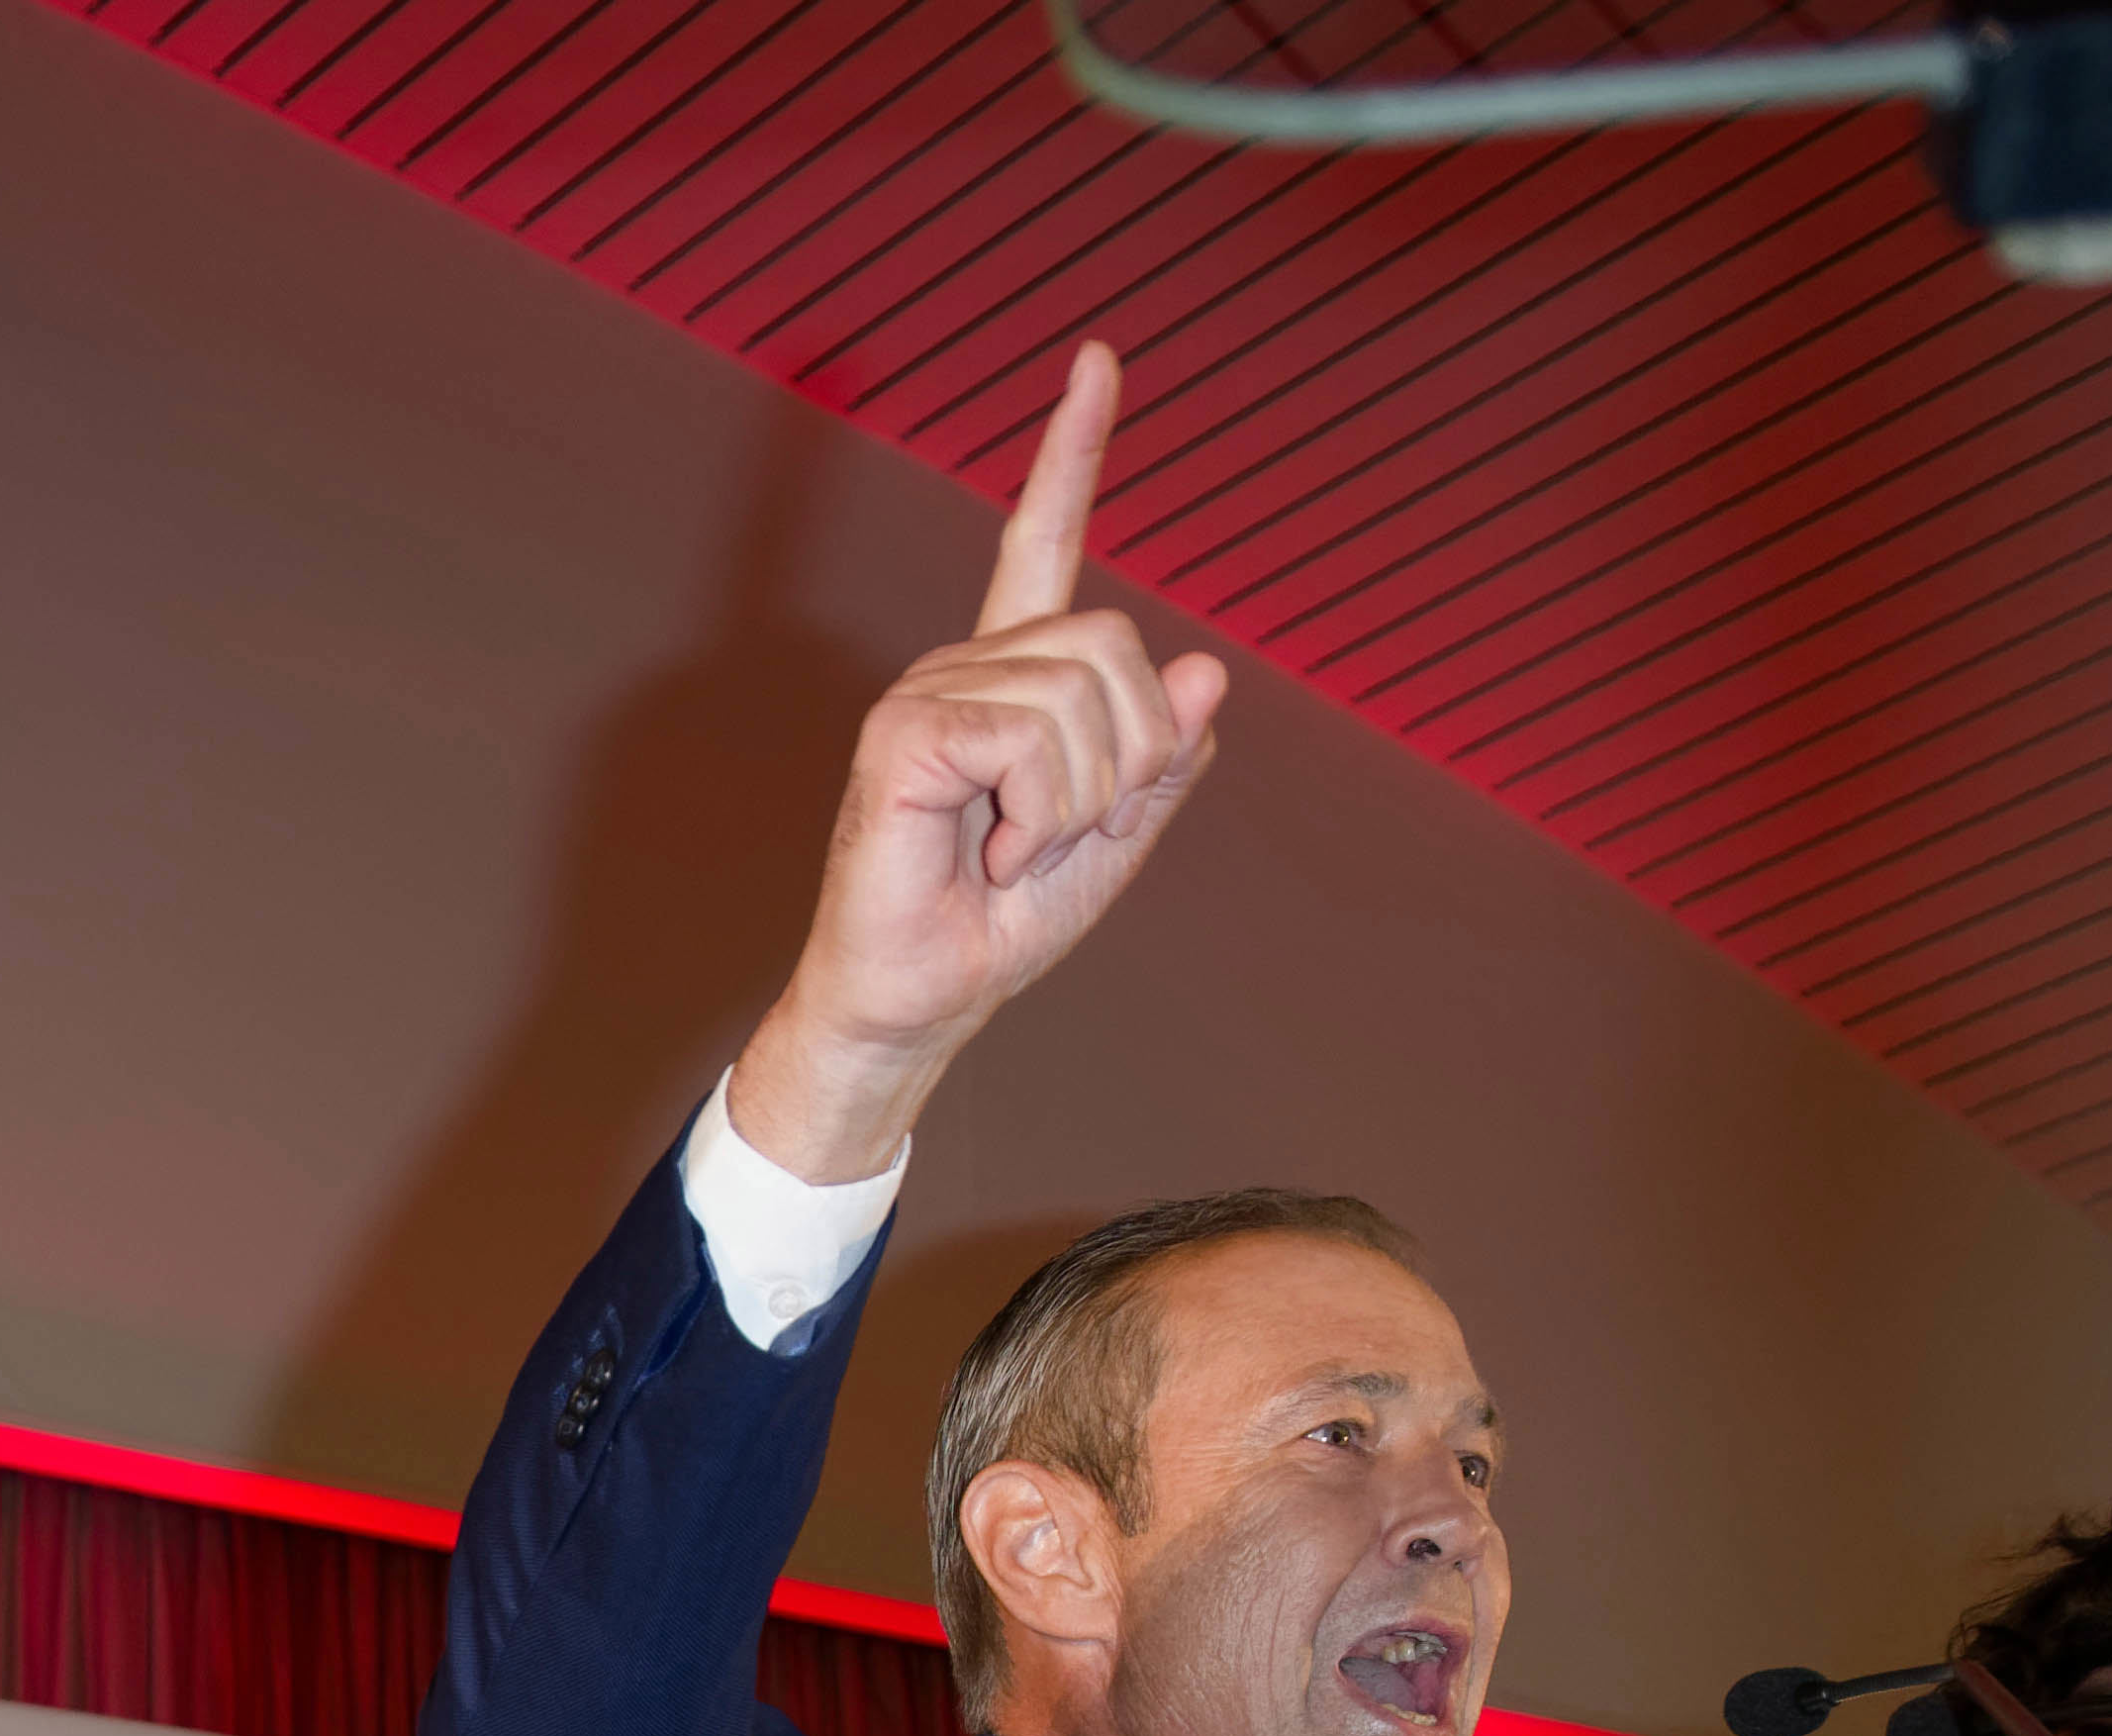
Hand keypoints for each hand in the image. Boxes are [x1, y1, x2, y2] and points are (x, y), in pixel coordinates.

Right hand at [730, 342, 1227, 1183]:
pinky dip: (1036, 814)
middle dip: (1125, 763)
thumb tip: (1204, 667)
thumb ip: (1160, 762)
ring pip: (1081, 700)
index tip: (1098, 358)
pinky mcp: (907, 730)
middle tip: (1061, 837)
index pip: (1044, 539)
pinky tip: (990, 851)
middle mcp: (969, 663)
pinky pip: (1028, 739)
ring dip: (1079, 803)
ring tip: (1016, 849)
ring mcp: (930, 689)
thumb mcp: (1111, 843)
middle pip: (1116, 648)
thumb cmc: (999, 925)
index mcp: (1015, 679)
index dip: (1074, 451)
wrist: (919, 1000)